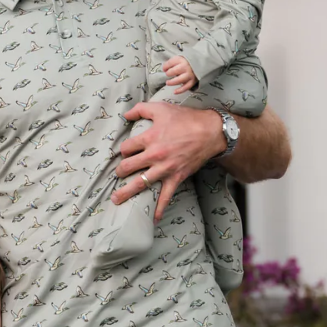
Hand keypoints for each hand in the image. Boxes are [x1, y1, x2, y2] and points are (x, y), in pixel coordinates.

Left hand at [112, 102, 224, 220]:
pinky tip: (153, 219)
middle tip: (118, 173)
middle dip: (120, 171)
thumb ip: (140, 109)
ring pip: (140, 184)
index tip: (125, 152)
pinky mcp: (176, 177)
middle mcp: (154, 155)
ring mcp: (165, 169)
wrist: (211, 132)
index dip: (123, 150)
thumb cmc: (186, 118)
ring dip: (126, 192)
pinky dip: (159, 209)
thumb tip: (125, 115)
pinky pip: (166, 196)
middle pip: (127, 167)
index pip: (125, 148)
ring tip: (116, 199)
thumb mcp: (161, 108)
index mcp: (149, 138)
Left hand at [163, 55, 196, 93]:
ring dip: (172, 82)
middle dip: (169, 73)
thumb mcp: (180, 58)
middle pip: (174, 71)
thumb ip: (172, 62)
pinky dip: (180, 90)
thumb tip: (164, 69)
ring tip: (168, 82)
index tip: (164, 69)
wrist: (202, 63)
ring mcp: (189, 75)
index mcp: (182, 60)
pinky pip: (186, 87)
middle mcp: (186, 67)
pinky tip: (174, 92)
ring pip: (179, 80)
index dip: (165, 67)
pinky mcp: (193, 81)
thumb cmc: (187, 61)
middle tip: (168, 74)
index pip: (170, 63)